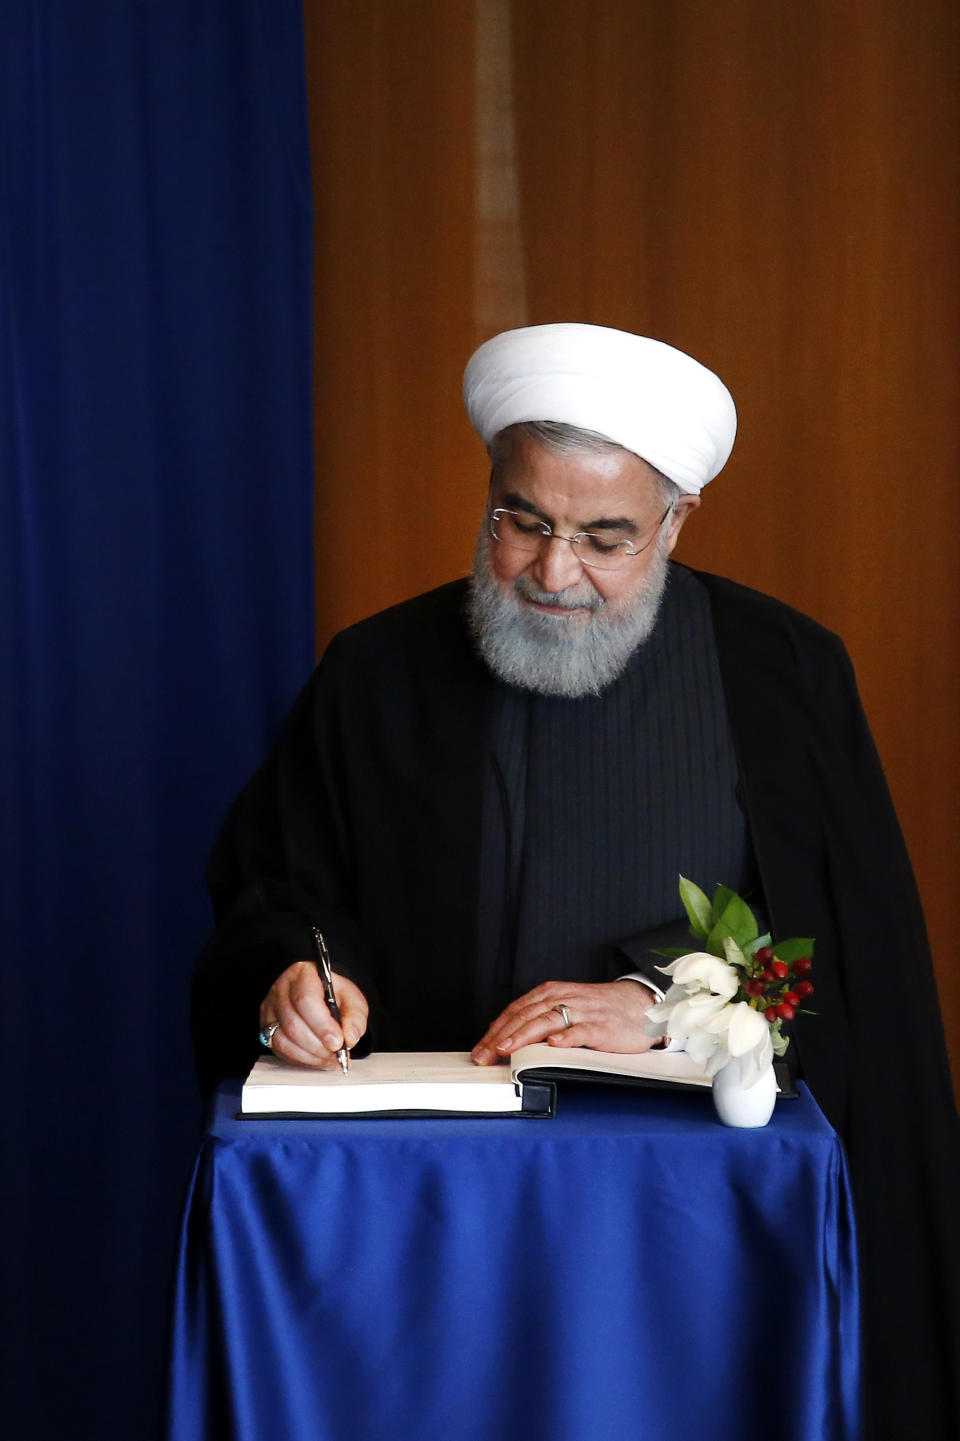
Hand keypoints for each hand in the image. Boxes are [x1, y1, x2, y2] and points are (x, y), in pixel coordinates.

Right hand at [260, 961, 368, 1068]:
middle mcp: (281, 989)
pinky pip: (279, 1049)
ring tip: (329, 1058)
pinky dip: (301, 1059)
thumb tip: (349, 1039)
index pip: (306, 1000)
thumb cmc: (334, 995)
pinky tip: (317, 1059)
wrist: (320, 996)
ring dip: (310, 1055)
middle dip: (317, 1045)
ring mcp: (270, 1009)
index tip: (338, 1042)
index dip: (322, 1025)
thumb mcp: (352, 1000)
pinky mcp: (266, 1028)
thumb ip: (355, 1018)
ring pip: (283, 1039)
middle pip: (292, 1023)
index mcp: (302, 974)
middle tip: (336, 1054)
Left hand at [471, 980, 661, 1064]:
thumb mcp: (564, 1007)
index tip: (480, 1050)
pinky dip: (566, 1037)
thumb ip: (539, 1019)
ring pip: (546, 1021)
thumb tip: (506, 1038)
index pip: (515, 1011)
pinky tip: (554, 1045)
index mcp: (550, 993)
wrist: (638, 1003)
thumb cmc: (598, 1009)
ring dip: (523, 1036)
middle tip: (484, 1056)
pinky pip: (580, 1031)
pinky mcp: (600, 1026)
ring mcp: (581, 1012)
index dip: (495, 1031)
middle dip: (501, 1037)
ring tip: (506, 1049)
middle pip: (525, 1016)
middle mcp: (562, 998)